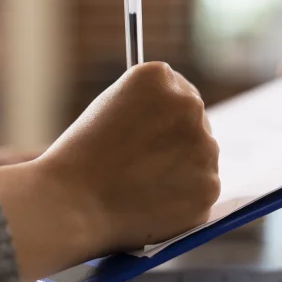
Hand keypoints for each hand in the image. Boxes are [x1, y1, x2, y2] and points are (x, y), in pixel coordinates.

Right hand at [0, 62, 220, 280]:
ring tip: (143, 186)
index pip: (180, 91)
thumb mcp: (108, 107)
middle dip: (178, 143)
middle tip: (148, 165)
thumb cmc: (80, 156)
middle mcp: (189, 105)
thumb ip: (147, 106)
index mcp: (159, 78)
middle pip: (196, 124)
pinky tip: (152, 203)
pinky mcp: (209, 186)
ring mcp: (204, 146)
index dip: (165, 117)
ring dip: (183, 171)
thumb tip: (174, 121)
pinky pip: (201, 192)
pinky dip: (183, 201)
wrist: (73, 201)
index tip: (154, 135)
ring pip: (202, 159)